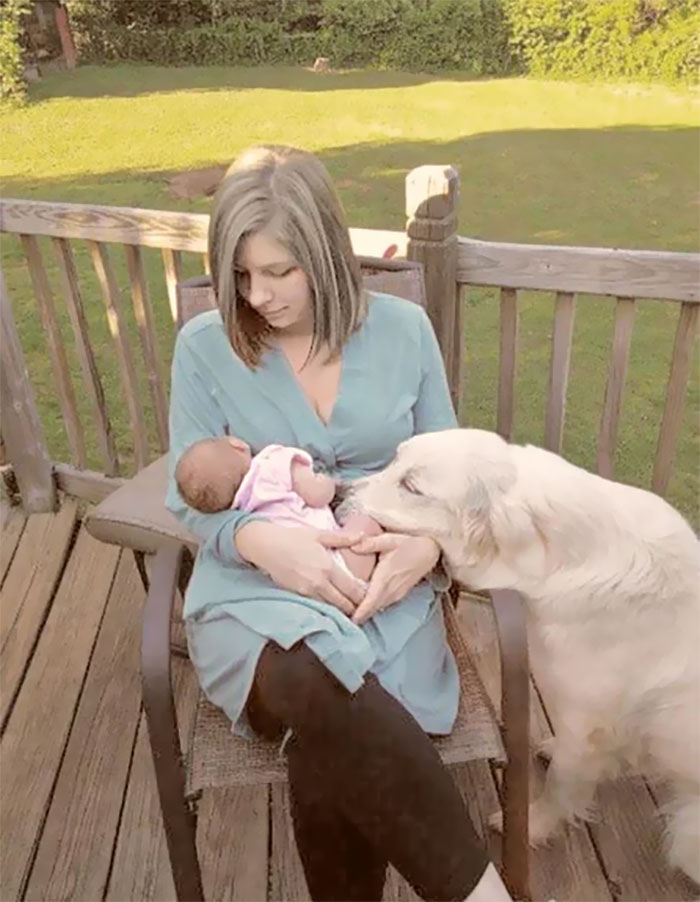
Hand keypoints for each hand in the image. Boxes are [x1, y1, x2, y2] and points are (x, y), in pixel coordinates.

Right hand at [234, 521, 365, 615]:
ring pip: (331, 609)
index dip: (364, 597)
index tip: (370, 598)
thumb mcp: (319, 534)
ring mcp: (307, 592)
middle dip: (355, 608)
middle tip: (362, 608)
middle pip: (344, 605)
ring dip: (341, 610)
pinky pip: (317, 606)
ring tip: (349, 609)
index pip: (353, 590)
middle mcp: (320, 583)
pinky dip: (326, 608)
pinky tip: (331, 606)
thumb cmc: (292, 537)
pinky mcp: (297, 596)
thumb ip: (342, 538)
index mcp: (328, 568)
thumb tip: (363, 536)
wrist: (266, 546)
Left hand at [349, 534, 439, 623]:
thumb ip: (370, 543)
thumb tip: (353, 546)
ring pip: (377, 608)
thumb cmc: (409, 544)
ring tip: (348, 611)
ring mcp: (396, 594)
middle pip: (371, 609)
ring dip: (365, 611)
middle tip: (340, 614)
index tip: (347, 619)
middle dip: (357, 615)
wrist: (430, 551)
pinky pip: (383, 604)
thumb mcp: (389, 539)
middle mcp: (391, 590)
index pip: (370, 602)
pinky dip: (372, 606)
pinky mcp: (399, 594)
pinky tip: (363, 603)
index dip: (359, 613)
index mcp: (385, 578)